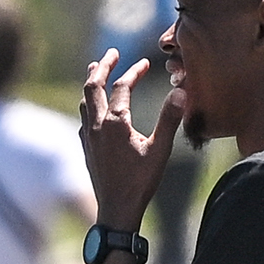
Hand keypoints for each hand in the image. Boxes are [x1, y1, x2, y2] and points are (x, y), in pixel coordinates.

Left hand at [79, 50, 182, 231]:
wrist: (116, 210)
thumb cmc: (140, 182)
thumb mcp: (160, 150)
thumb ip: (169, 119)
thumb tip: (180, 91)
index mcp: (115, 122)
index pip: (123, 86)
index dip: (134, 71)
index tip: (145, 63)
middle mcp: (97, 125)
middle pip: (93, 85)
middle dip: (103, 66)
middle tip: (112, 53)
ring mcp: (88, 137)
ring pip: (84, 100)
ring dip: (91, 82)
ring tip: (96, 70)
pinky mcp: (86, 148)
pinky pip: (83, 117)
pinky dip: (88, 104)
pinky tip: (92, 107)